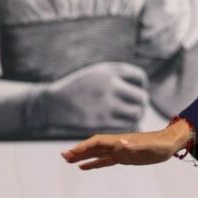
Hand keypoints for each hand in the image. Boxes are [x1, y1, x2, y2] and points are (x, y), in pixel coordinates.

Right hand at [33, 61, 147, 132]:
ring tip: (130, 114)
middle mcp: (110, 87)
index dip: (140, 85)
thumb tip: (143, 85)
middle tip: (136, 105)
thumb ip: (119, 74)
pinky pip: (125, 126)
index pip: (140, 78)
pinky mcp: (101, 123)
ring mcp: (106, 106)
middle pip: (141, 97)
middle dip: (140, 102)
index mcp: (110, 72)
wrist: (54, 104)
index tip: (135, 89)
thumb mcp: (98, 72)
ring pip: (136, 113)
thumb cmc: (79, 87)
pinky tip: (122, 123)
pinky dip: (127, 126)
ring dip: (135, 115)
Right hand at [61, 120, 189, 170]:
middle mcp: (117, 144)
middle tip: (63, 156)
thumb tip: (121, 142)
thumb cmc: (160, 144)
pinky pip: (104, 160)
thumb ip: (135, 145)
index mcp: (120, 141)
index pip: (97, 142)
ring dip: (82, 156)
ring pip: (96, 153)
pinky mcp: (123, 157)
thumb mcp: (149, 146)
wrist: (170, 143)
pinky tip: (83, 167)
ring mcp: (119, 150)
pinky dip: (93, 163)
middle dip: (78, 151)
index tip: (71, 152)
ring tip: (68, 161)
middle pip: (93, 147)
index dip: (84, 146)